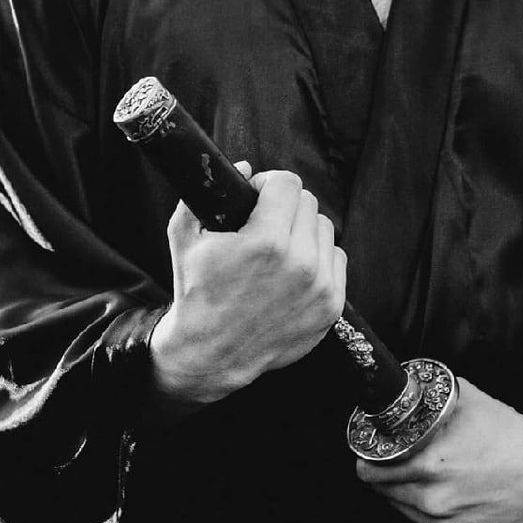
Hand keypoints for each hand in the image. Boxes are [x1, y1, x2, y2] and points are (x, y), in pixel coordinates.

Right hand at [149, 163, 346, 407]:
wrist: (211, 354)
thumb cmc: (196, 292)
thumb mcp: (185, 237)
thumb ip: (207, 193)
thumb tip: (246, 167)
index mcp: (266, 242)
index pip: (287, 183)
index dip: (268, 184)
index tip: (257, 196)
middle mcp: (300, 263)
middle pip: (307, 202)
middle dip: (284, 206)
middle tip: (265, 222)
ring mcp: (319, 287)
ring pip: (325, 229)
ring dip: (304, 231)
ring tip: (279, 248)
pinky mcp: (332, 306)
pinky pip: (337, 259)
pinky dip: (318, 259)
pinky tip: (293, 270)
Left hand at [355, 378, 522, 522]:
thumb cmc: (511, 436)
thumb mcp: (468, 402)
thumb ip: (432, 399)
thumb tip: (409, 386)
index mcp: (431, 466)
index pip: (373, 472)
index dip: (367, 462)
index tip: (367, 456)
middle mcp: (435, 502)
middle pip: (386, 493)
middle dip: (384, 479)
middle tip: (389, 466)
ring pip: (406, 513)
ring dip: (406, 497)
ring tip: (419, 480)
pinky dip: (430, 516)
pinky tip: (442, 499)